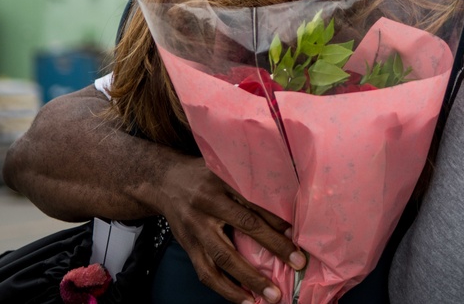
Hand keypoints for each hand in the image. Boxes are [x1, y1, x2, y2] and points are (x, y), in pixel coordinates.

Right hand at [149, 156, 306, 303]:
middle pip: (243, 229)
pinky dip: (226, 289)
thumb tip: (286, 209)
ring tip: (270, 296)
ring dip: (247, 281)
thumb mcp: (227, 171)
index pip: (255, 203)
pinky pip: (206, 272)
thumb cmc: (203, 175)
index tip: (300, 235)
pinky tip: (244, 299)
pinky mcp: (187, 246)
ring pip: (221, 259)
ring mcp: (195, 229)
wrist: (163, 182)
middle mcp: (207, 205)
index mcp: (222, 183)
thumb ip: (251, 186)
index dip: (278, 221)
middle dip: (274, 248)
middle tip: (297, 264)